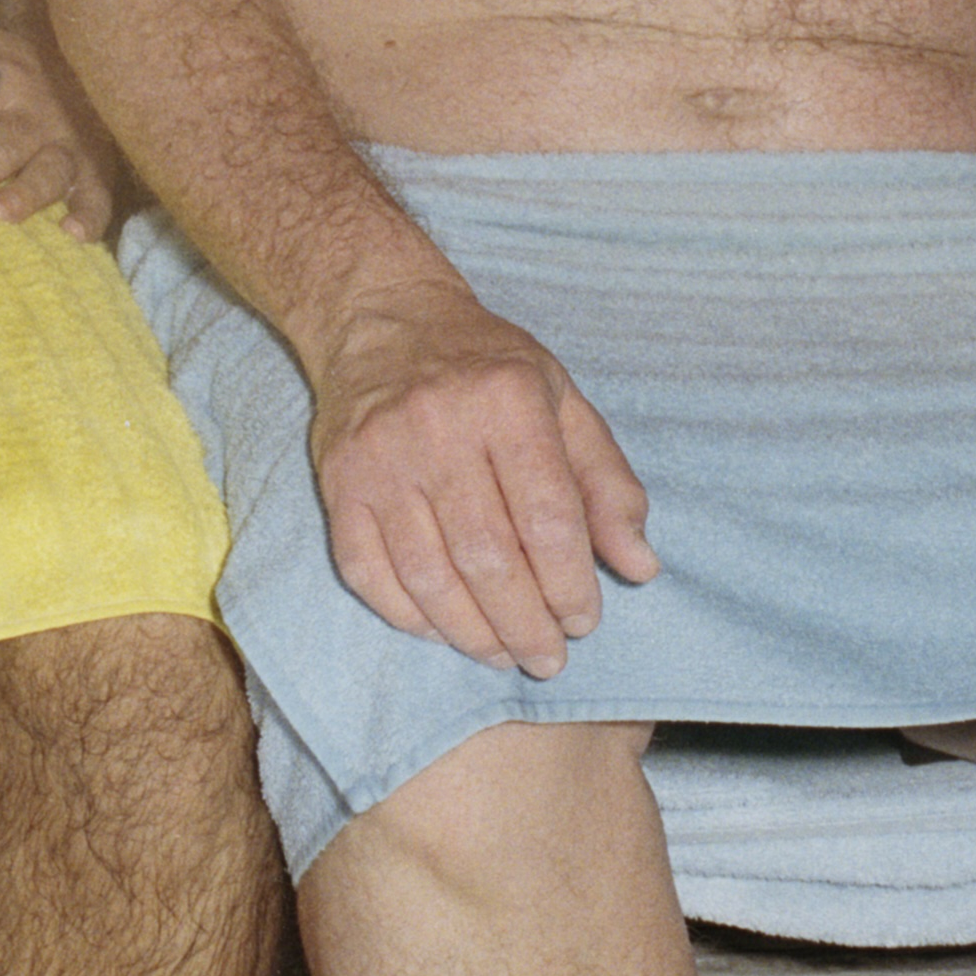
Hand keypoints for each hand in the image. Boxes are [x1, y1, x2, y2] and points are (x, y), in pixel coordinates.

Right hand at [301, 287, 651, 679]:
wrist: (379, 317)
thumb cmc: (486, 367)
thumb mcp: (564, 403)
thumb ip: (607, 485)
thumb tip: (639, 567)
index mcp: (506, 401)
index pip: (546, 518)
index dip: (570, 585)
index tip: (583, 622)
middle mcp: (436, 426)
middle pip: (487, 556)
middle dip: (525, 624)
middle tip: (548, 658)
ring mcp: (378, 457)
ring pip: (427, 573)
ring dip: (471, 632)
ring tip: (504, 653)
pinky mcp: (337, 480)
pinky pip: (366, 570)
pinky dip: (407, 615)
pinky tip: (443, 629)